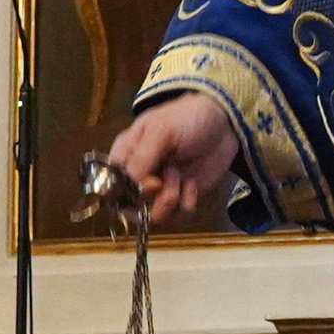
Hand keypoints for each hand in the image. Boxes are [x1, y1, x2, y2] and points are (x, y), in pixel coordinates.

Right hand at [102, 91, 236, 224]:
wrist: (223, 122)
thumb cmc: (186, 118)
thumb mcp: (162, 130)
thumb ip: (143, 156)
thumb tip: (130, 185)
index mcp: (126, 155)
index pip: (110, 184)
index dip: (124, 191)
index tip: (146, 182)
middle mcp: (139, 175)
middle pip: (130, 207)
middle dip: (149, 200)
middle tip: (164, 184)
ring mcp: (161, 188)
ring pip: (155, 215)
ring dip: (169, 202)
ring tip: (182, 180)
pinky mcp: (182, 196)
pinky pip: (179, 215)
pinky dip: (187, 202)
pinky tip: (193, 185)